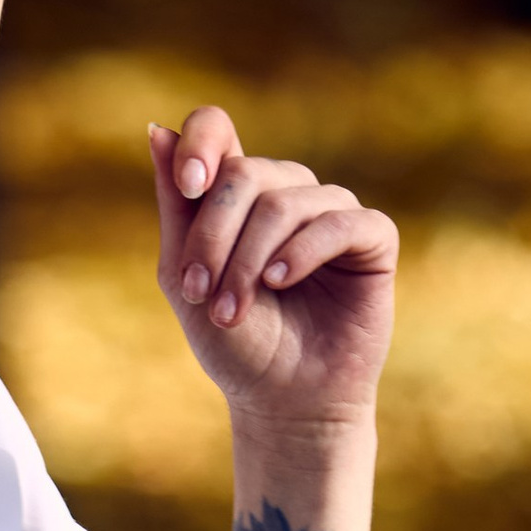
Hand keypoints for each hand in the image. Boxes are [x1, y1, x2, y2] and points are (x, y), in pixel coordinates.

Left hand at [149, 111, 397, 428]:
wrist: (284, 403)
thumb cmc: (236, 346)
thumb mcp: (186, 281)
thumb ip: (176, 211)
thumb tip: (157, 131)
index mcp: (238, 195)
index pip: (217, 128)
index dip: (199, 143)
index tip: (187, 185)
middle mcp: (286, 191)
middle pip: (244, 172)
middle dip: (215, 235)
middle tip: (200, 293)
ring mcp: (331, 212)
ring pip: (285, 201)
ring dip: (249, 259)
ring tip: (233, 310)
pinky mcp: (372, 239)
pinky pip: (337, 222)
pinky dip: (301, 251)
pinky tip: (279, 281)